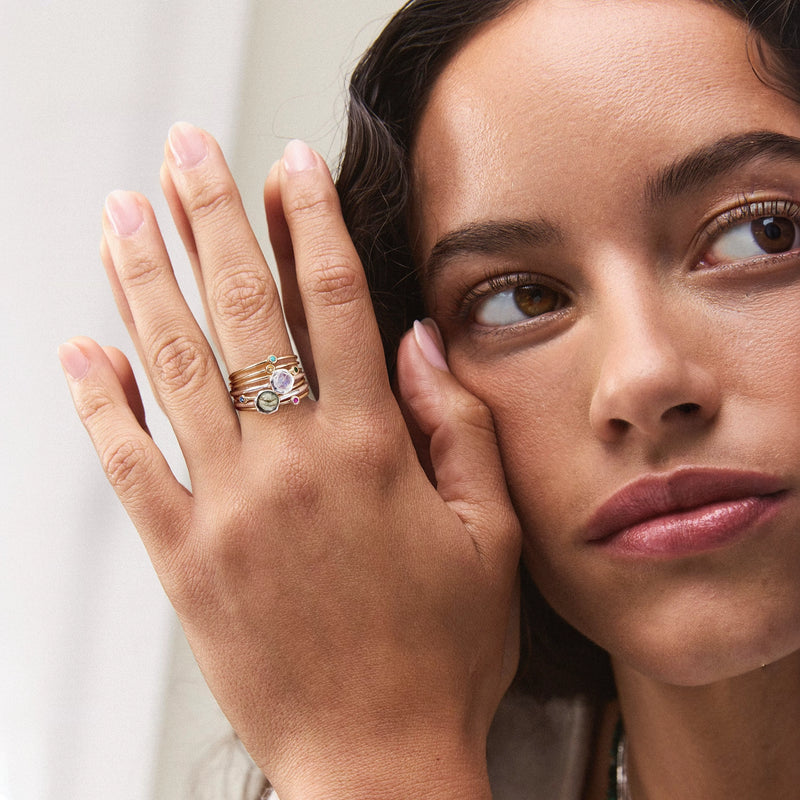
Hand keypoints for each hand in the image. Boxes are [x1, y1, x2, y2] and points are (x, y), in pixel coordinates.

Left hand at [60, 124, 520, 799]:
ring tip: (123, 216)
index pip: (335, 303)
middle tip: (186, 151)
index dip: (312, 223)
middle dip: (214, 218)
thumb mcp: (489, 539)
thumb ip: (460, 432)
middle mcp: (292, 464)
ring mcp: (227, 509)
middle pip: (244, 312)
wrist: (374, 759)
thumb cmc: (443, 655)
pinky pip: (127, 465)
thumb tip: (423, 348)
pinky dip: (98, 404)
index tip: (290, 165)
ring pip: (174, 369)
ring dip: (145, 283)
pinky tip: (79, 350)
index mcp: (373, 451)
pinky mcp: (181, 559)